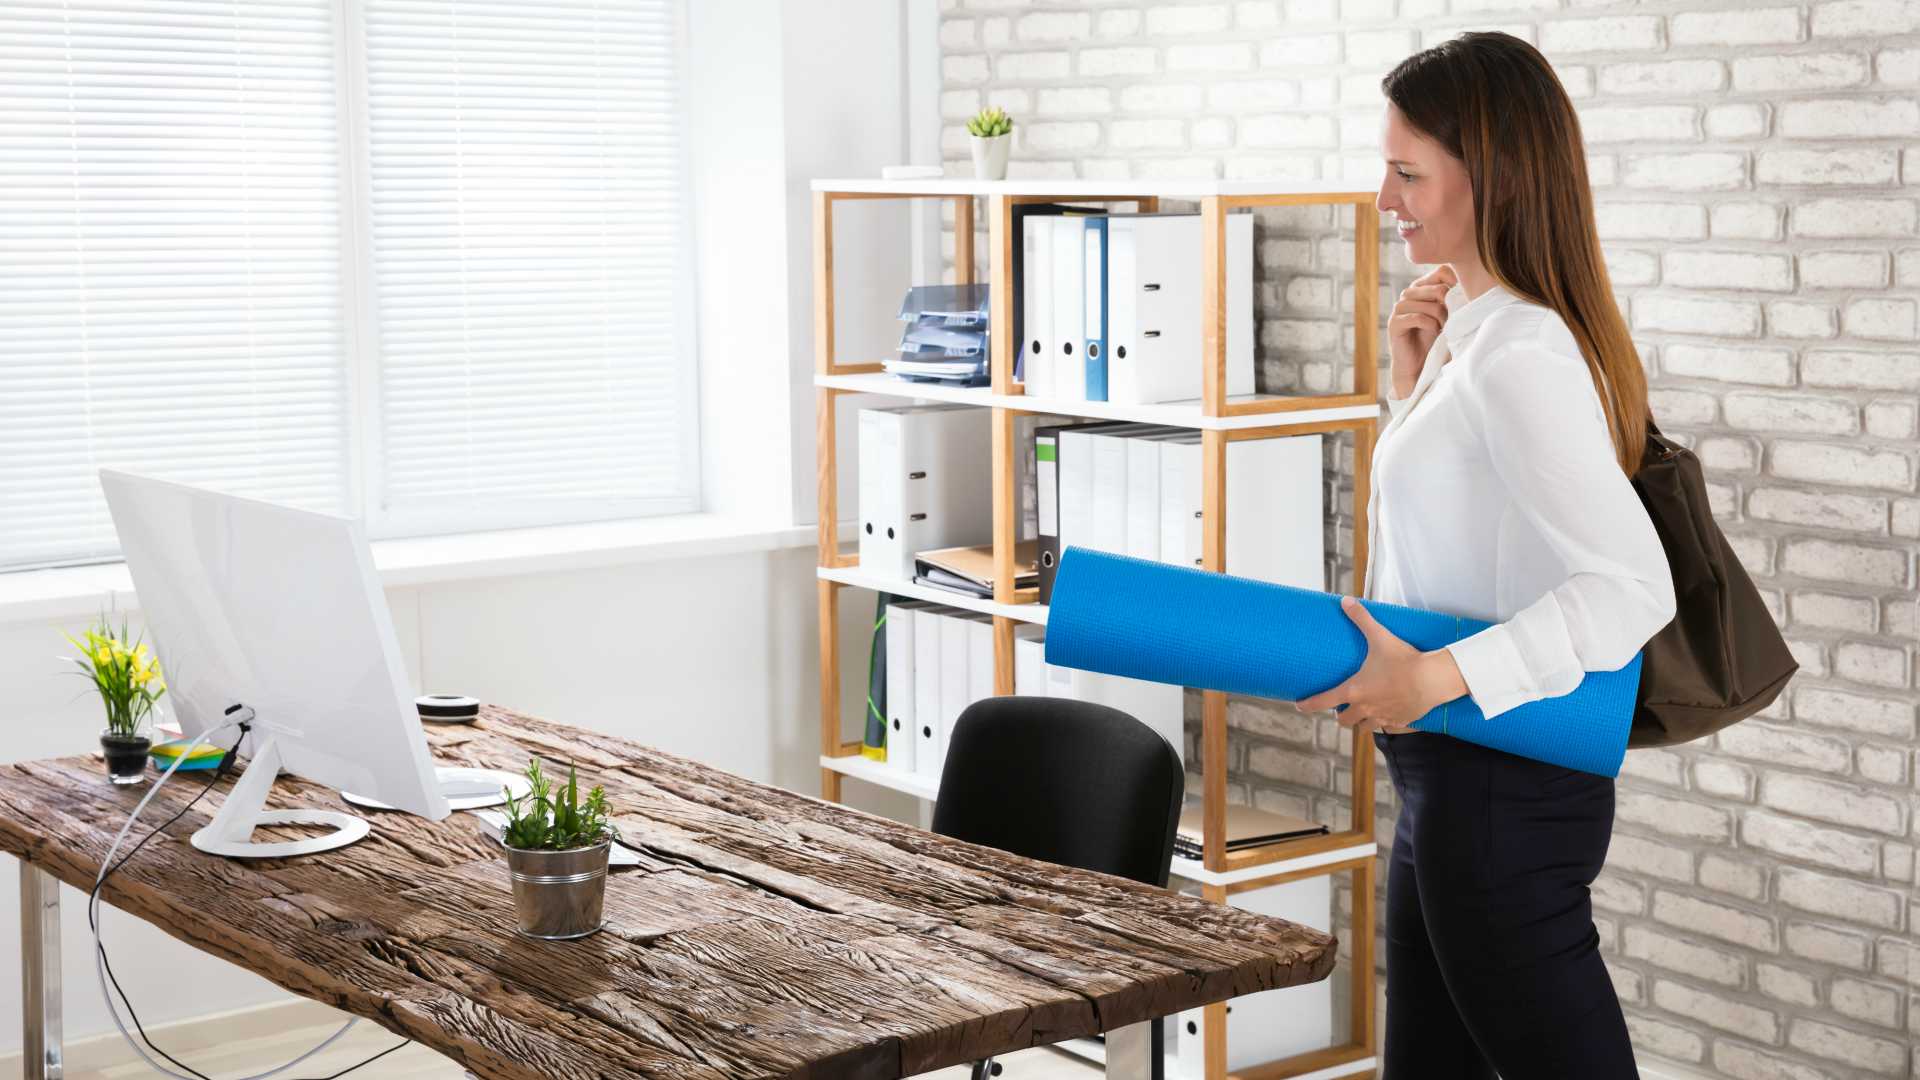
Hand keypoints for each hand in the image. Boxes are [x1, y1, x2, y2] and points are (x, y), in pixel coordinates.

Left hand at [1296, 597, 1468, 735]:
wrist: (1432, 679)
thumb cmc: (1404, 659)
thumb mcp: (1380, 636)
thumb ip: (1362, 618)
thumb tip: (1346, 601)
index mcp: (1354, 690)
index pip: (1322, 701)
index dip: (1309, 704)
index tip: (1300, 706)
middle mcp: (1364, 708)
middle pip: (1343, 720)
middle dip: (1341, 714)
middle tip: (1343, 705)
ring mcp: (1382, 717)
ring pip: (1363, 728)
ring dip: (1360, 721)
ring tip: (1363, 712)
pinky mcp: (1399, 722)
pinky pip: (1385, 728)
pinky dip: (1383, 723)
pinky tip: (1386, 715)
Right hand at [1388, 264, 1457, 399]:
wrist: (1419, 365)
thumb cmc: (1436, 339)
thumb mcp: (1448, 314)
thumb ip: (1453, 297)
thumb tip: (1471, 283)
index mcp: (1422, 287)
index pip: (1441, 271)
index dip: (1456, 283)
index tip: (1464, 299)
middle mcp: (1409, 294)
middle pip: (1436, 287)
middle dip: (1449, 305)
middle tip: (1451, 320)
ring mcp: (1399, 307)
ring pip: (1427, 302)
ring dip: (1440, 316)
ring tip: (1443, 328)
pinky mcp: (1394, 323)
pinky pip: (1416, 317)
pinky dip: (1429, 325)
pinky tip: (1433, 332)